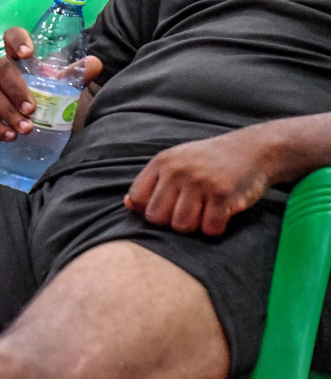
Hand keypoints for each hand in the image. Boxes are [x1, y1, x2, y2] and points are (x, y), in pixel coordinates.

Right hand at [0, 27, 102, 152]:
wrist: (25, 136)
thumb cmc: (42, 107)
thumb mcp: (60, 92)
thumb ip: (75, 78)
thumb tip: (95, 63)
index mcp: (16, 61)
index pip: (11, 38)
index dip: (17, 40)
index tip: (28, 53)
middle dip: (15, 89)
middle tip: (32, 109)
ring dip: (6, 112)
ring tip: (26, 129)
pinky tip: (9, 137)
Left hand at [125, 128, 277, 235]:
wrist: (251, 150)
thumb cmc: (208, 161)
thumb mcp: (175, 162)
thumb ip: (152, 182)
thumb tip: (128, 203)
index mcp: (162, 163)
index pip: (138, 198)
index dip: (148, 209)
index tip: (166, 207)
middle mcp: (177, 171)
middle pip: (157, 217)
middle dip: (171, 222)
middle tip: (188, 213)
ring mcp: (200, 182)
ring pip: (182, 225)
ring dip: (194, 226)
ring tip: (204, 213)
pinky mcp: (223, 195)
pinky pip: (210, 228)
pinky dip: (215, 228)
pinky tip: (220, 215)